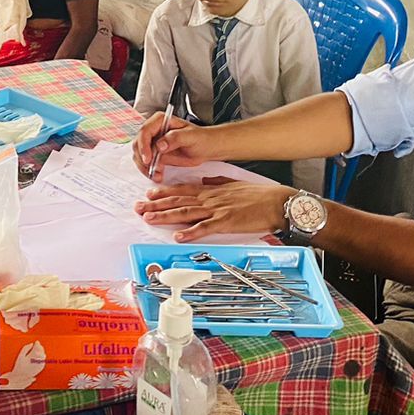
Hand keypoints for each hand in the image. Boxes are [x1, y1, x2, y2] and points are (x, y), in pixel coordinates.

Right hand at [133, 113, 217, 179]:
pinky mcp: (155, 154)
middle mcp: (154, 130)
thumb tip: (159, 145)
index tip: (148, 158)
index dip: (143, 145)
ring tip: (157, 175)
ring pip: (139, 155)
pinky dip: (149, 171)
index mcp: (160, 120)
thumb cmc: (201, 138)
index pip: (145, 131)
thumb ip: (175, 138)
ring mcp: (153, 142)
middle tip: (151, 170)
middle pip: (138, 143)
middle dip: (142, 159)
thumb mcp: (191, 136)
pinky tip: (158, 175)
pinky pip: (146, 163)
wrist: (206, 148)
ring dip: (145, 167)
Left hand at [135, 179, 288, 241]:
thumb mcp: (234, 183)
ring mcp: (217, 210)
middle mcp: (210, 198)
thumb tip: (205, 179)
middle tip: (138, 207)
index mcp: (211, 190)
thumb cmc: (258, 195)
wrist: (276, 202)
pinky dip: (190, 232)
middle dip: (156, 205)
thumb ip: (217, 181)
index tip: (148, 195)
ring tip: (149, 218)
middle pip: (178, 201)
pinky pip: (204, 228)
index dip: (163, 193)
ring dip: (165, 216)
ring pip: (185, 213)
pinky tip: (178, 235)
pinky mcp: (226, 222)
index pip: (182, 190)